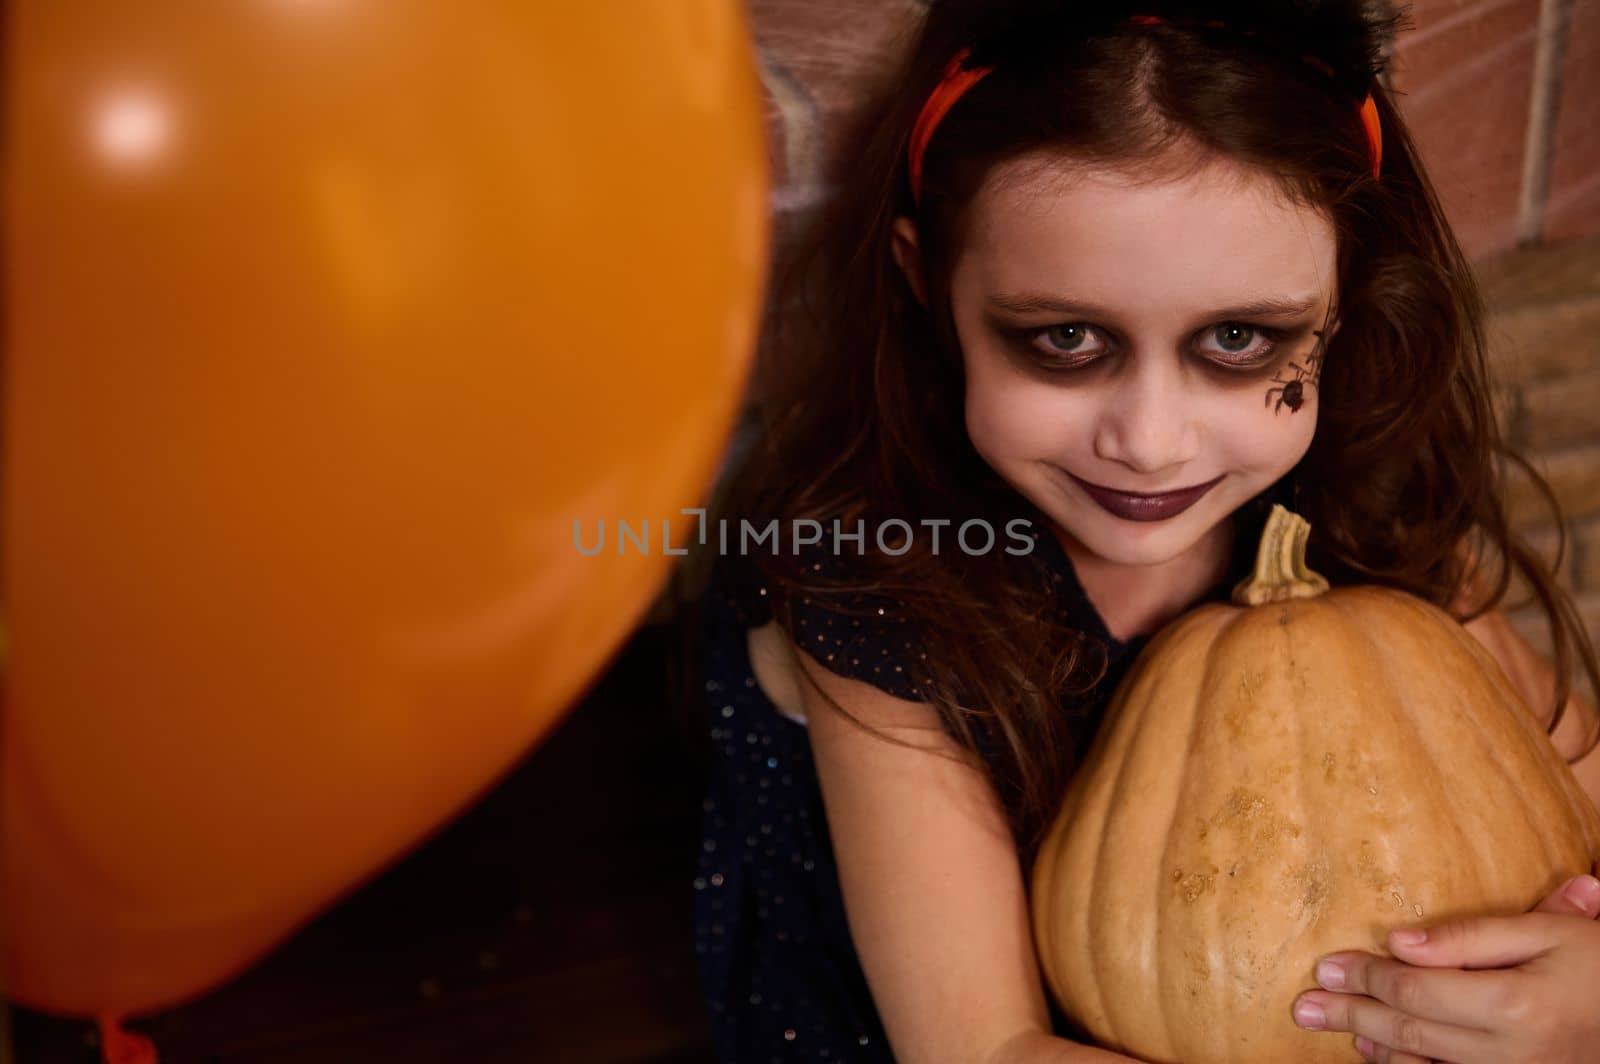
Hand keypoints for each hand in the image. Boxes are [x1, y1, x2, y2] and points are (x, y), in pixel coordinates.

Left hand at [1291, 862, 1599, 1062]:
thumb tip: (1398, 941)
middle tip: (1303, 1007)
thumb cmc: (1596, 965)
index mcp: (1514, 1004)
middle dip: (1352, 1015)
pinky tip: (1379, 1054)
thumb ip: (1470, 938)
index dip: (1366, 978)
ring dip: (1373, 1047)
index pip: (1416, 990)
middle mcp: (1511, 1052)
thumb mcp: (1545, 933)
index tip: (1326, 966)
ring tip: (1332, 1025)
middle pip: (1410, 1032)